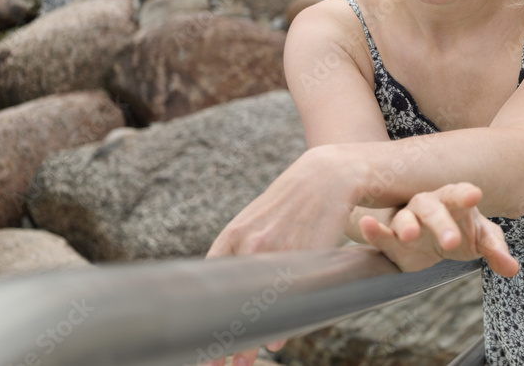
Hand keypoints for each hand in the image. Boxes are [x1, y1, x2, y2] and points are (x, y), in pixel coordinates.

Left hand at [204, 147, 358, 365]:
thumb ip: (239, 248)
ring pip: (258, 307)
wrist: (326, 176)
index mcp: (234, 235)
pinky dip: (280, 325)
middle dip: (220, 339)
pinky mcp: (306, 256)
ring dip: (248, 341)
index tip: (197, 344)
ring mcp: (278, 250)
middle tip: (211, 365)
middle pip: (230, 302)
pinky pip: (289, 299)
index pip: (209, 285)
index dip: (202, 317)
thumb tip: (223, 282)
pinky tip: (274, 343)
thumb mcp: (256, 219)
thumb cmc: (289, 203)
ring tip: (241, 364)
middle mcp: (251, 243)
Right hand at [360, 183, 519, 277]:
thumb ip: (495, 249)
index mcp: (454, 200)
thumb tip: (512, 269)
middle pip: (434, 209)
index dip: (466, 194)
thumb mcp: (480, 237)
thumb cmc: (458, 228)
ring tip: (409, 235)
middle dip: (442, 224)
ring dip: (407, 226)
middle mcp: (429, 205)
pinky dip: (372, 229)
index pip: (460, 194)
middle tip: (452, 241)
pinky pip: (380, 233)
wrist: (427, 235)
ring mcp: (408, 218)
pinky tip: (365, 225)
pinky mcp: (390, 237)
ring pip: (405, 219)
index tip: (474, 195)